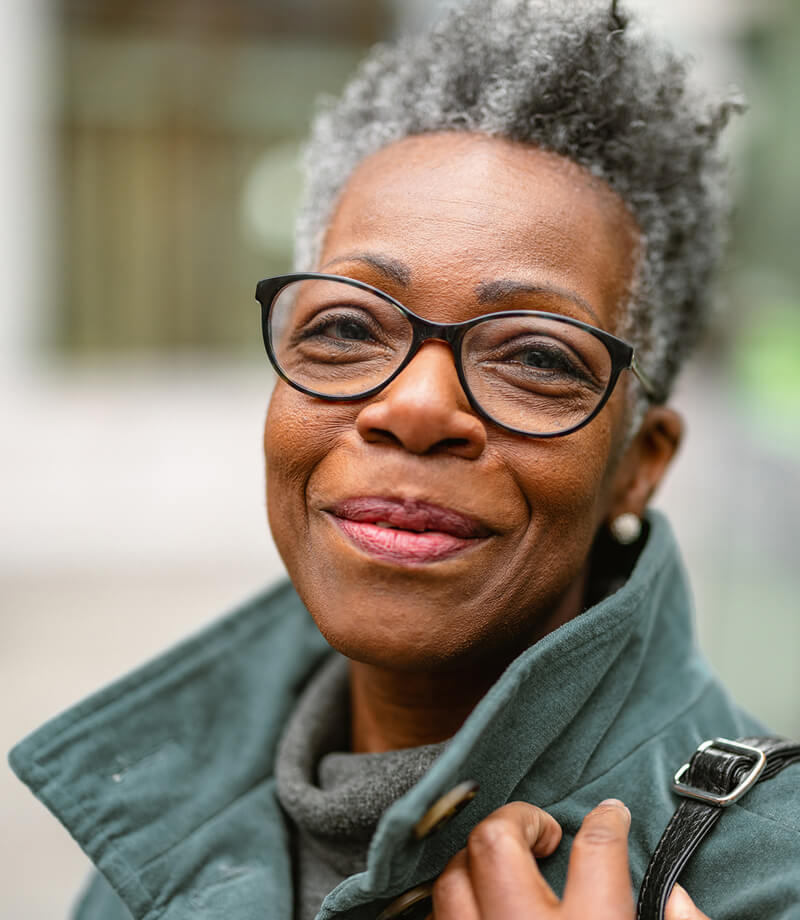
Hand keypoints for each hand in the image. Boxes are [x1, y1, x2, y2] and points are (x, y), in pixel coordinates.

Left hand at [427, 799, 709, 919]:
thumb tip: (678, 897)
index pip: (598, 850)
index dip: (606, 821)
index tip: (610, 812)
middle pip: (496, 843)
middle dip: (517, 822)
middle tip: (543, 834)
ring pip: (451, 879)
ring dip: (474, 863)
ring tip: (505, 865)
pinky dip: (453, 904)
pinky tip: (476, 904)